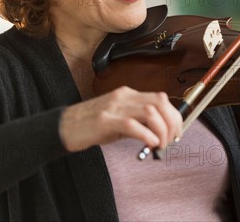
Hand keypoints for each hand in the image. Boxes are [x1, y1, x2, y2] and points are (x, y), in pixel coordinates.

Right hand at [58, 87, 182, 151]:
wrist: (61, 127)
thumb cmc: (90, 126)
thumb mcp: (119, 120)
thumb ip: (139, 123)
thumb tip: (160, 134)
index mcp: (128, 94)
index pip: (161, 98)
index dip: (174, 115)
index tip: (178, 131)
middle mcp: (123, 96)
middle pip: (160, 102)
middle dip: (172, 122)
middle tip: (172, 140)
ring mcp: (114, 107)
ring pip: (150, 112)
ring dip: (162, 130)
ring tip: (160, 144)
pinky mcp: (104, 120)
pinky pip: (132, 125)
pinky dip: (147, 135)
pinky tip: (150, 144)